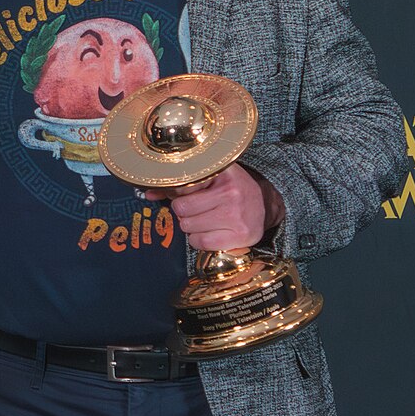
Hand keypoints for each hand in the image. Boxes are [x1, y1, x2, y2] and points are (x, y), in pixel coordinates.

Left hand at [144, 164, 284, 252]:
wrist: (265, 204)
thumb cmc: (232, 189)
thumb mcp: (211, 177)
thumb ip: (178, 185)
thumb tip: (148, 193)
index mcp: (221, 172)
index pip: (182, 184)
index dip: (178, 192)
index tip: (184, 194)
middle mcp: (230, 192)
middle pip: (181, 208)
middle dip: (183, 212)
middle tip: (196, 210)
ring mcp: (236, 215)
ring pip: (188, 227)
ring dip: (191, 227)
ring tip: (206, 220)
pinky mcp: (240, 235)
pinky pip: (201, 242)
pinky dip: (199, 240)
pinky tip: (210, 232)